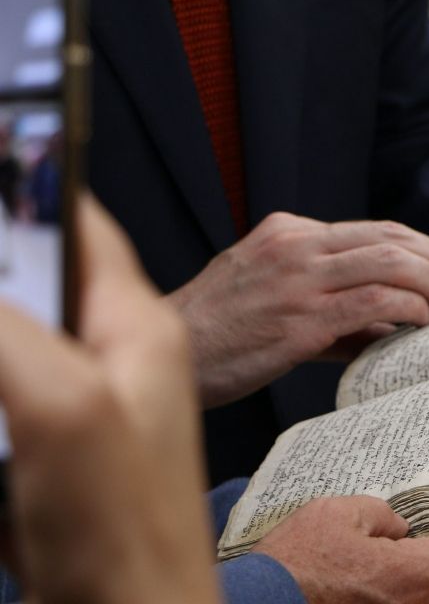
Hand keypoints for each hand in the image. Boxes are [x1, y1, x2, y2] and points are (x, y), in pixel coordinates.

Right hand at [0, 196, 219, 603]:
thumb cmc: (123, 527)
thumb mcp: (62, 407)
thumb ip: (12, 329)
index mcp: (134, 327)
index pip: (83, 225)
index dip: (27, 183)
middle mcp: (113, 354)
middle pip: (38, 276)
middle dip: (1, 254)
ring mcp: (84, 400)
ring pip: (18, 329)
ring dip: (0, 316)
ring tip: (0, 348)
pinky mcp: (56, 444)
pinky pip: (10, 384)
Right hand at [167, 213, 428, 406]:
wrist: (168, 356)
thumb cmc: (220, 335)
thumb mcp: (274, 298)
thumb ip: (333, 305)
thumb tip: (394, 327)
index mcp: (290, 233)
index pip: (377, 230)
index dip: (423, 251)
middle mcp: (297, 244)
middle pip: (394, 238)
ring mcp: (299, 278)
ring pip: (392, 262)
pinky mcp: (300, 318)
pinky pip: (375, 301)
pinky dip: (412, 309)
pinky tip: (425, 324)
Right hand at [255, 496, 428, 603]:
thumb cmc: (299, 566)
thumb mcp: (344, 512)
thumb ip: (386, 515)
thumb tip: (398, 527)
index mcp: (425, 573)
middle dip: (428, 551)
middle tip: (399, 534)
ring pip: (424, 593)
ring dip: (405, 576)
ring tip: (369, 560)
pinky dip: (388, 595)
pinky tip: (360, 583)